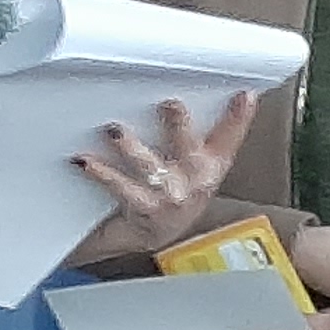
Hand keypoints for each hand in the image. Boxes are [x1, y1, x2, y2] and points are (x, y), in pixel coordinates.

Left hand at [76, 94, 254, 254]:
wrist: (152, 234)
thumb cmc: (172, 191)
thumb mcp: (195, 164)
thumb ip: (196, 130)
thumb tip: (198, 95)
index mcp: (211, 165)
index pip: (230, 137)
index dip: (239, 116)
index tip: (244, 95)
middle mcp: (194, 181)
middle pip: (188, 147)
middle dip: (178, 125)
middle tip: (169, 105)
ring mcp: (170, 196)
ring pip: (151, 167)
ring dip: (131, 148)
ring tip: (115, 131)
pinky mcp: (145, 208)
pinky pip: (121, 187)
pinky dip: (101, 172)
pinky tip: (85, 161)